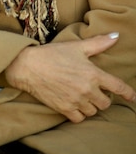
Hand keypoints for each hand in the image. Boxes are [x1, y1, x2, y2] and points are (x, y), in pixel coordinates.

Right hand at [5, 33, 135, 122]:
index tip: (132, 97)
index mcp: (92, 74)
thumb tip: (116, 35)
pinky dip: (79, 113)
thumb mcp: (76, 46)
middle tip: (94, 90)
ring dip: (91, 106)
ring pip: (93, 111)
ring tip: (83, 96)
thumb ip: (98, 43)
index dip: (128, 93)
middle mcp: (87, 89)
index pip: (117, 87)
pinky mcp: (65, 109)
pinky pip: (80, 118)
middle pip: (105, 103)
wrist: (29, 66)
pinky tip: (74, 104)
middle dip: (102, 97)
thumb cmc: (52, 54)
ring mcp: (76, 101)